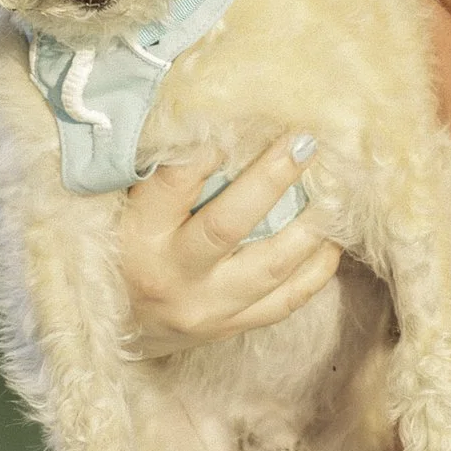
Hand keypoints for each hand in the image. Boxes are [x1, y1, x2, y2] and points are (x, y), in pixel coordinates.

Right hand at [119, 135, 344, 354]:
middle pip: (229, 224)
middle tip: (305, 142)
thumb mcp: (119, 211)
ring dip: (310, 227)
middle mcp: (172, 275)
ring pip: (270, 267)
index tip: (236, 120)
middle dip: (272, 179)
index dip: (205, 149)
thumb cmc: (118, 252)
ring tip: (334, 192)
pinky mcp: (229, 328)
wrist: (116, 331)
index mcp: (137, 236)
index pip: (172, 183)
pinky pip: (284, 302)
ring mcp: (205, 308)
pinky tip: (332, 242)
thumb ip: (154, 173)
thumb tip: (203, 119)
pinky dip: (315, 271)